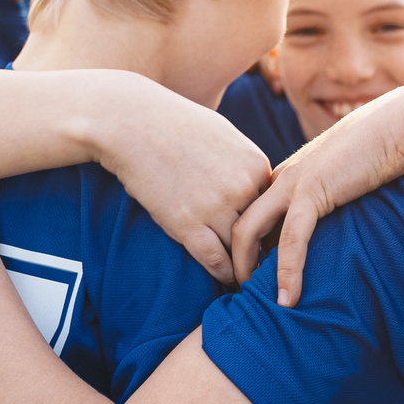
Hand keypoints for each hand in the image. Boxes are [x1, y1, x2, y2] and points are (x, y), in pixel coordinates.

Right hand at [91, 96, 272, 287]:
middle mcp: (241, 188)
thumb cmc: (175, 124)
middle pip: (261, 232)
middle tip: (266, 269)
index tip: (267, 241)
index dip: (268, 226)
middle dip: (263, 251)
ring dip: (244, 268)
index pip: (272, 207)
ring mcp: (215, 207)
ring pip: (240, 250)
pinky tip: (226, 279)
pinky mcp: (186, 224)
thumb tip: (254, 183)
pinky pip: (215, 260)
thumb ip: (243, 162)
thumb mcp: (223, 135)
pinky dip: (223, 273)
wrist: (132, 123)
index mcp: (255, 165)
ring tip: (247, 279)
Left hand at [229, 92, 403, 305]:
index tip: (250, 279)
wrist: (395, 125)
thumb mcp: (339, 176)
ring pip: (249, 231)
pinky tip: (288, 299)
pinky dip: (287, 272)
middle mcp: (279, 179)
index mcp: (284, 176)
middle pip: (237, 224)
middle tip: (241, 294)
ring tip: (251, 301)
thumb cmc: (376, 151)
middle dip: (234, 263)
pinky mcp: (313, 191)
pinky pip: (291, 239)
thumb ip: (323, 197)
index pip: (249, 217)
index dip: (244, 250)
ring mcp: (292, 183)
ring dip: (247, 271)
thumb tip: (325, 225)